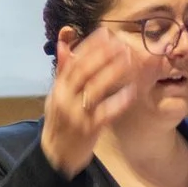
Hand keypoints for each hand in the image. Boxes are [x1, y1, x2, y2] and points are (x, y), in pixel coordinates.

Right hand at [40, 29, 146, 175]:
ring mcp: (76, 114)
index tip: (105, 32)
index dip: (88, 46)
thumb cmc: (61, 121)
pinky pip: (105, 112)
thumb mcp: (58, 94)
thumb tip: (65, 44)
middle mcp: (65, 99)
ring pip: (94, 89)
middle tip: (121, 43)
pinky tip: (131, 91)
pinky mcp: (88, 129)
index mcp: (59, 88)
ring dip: (112, 72)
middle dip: (102, 55)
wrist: (56, 154)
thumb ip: (64, 70)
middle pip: (83, 72)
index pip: (73, 62)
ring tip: (128, 60)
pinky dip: (118, 101)